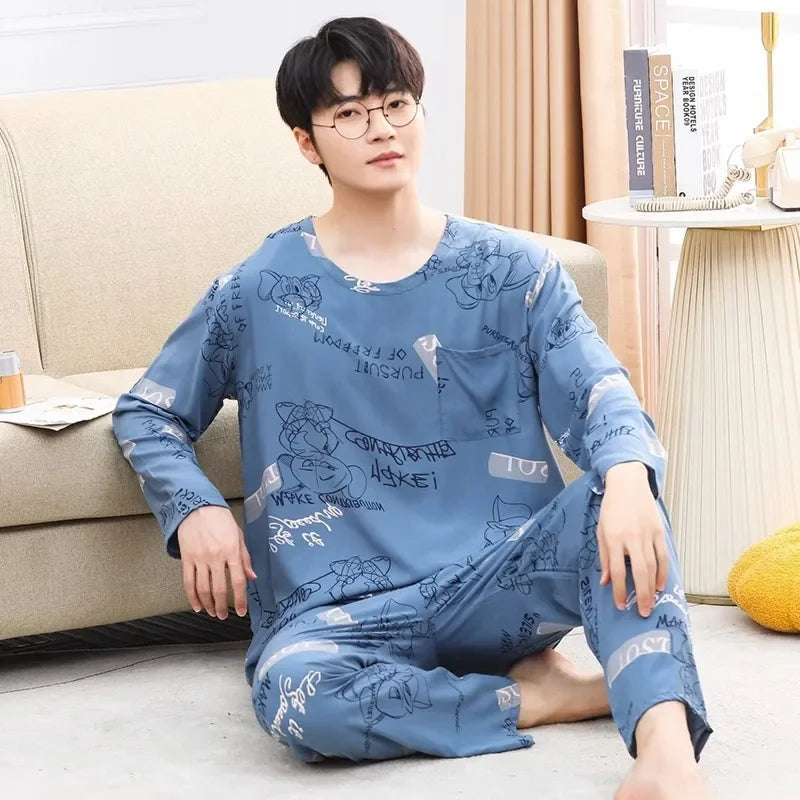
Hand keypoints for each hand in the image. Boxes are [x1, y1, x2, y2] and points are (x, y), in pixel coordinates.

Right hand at [177, 505, 256, 619]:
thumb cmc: (221, 520)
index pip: (238, 581)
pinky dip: (192, 597)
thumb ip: (245, 558)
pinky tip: (197, 606)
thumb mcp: (239, 536)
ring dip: (208, 605)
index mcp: (232, 551)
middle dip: (222, 606)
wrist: (197, 507)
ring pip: (203, 588)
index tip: (241, 611)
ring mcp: (200, 558)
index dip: (240, 599)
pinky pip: (188, 582)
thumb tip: (252, 577)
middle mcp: (216, 557)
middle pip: (219, 589)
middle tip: (224, 616)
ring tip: (212, 613)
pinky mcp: (187, 558)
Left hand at [596, 462, 667, 616]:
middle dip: (640, 595)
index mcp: (613, 537)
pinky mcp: (659, 531)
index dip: (618, 590)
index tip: (620, 605)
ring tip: (651, 603)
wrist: (628, 484)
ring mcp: (647, 534)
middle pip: (638, 572)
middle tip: (643, 613)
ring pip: (653, 566)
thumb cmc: (611, 508)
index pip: (616, 570)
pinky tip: (660, 585)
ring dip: (652, 587)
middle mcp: (631, 537)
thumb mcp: (601, 530)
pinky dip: (663, 572)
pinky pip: (663, 556)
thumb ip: (604, 557)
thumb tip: (605, 582)